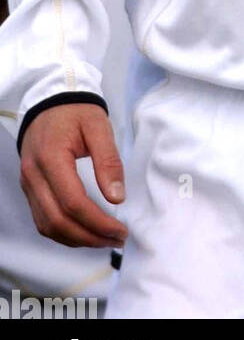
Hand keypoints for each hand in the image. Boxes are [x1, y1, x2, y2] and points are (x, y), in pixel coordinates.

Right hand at [20, 104, 127, 248]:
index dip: (97, 222)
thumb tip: (118, 197)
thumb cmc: (76, 112)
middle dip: (89, 237)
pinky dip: (63, 232)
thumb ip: (109, 161)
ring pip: (47, 226)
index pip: (72, 203)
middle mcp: (34, 177)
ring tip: (104, 240)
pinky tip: (84, 232)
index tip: (120, 230)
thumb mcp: (98, 127)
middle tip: (116, 239)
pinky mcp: (30, 188)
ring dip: (76, 239)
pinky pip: (42, 219)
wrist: (50, 99)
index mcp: (51, 159)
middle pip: (57, 222)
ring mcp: (28, 184)